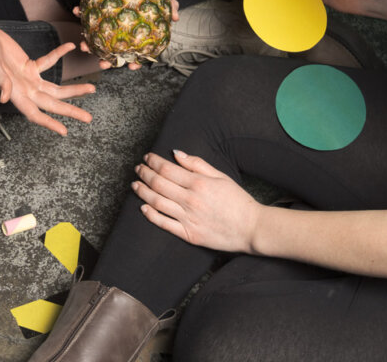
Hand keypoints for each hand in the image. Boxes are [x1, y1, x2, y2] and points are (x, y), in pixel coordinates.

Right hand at [0, 28, 94, 134]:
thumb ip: (0, 81)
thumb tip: (5, 98)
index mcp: (15, 93)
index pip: (34, 114)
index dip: (48, 123)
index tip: (64, 131)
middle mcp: (25, 89)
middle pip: (52, 104)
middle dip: (70, 111)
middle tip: (88, 118)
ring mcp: (29, 79)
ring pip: (55, 88)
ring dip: (73, 90)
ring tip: (91, 89)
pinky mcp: (30, 65)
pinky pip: (49, 61)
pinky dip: (59, 54)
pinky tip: (70, 46)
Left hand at [71, 0, 178, 70]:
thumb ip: (170, 5)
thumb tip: (175, 17)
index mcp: (137, 33)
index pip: (137, 52)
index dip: (135, 62)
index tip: (131, 67)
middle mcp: (122, 31)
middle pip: (114, 50)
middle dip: (107, 59)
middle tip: (102, 63)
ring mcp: (108, 22)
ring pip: (97, 38)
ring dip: (89, 44)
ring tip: (83, 46)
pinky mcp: (98, 10)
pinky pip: (87, 14)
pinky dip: (81, 13)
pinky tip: (77, 11)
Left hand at [132, 150, 261, 253]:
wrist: (251, 228)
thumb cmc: (237, 201)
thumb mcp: (221, 176)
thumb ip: (197, 164)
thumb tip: (176, 153)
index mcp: (198, 183)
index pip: (167, 169)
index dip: (153, 161)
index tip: (147, 157)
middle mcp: (190, 200)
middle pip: (158, 184)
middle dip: (144, 173)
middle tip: (138, 168)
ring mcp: (188, 218)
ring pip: (156, 202)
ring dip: (142, 191)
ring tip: (135, 184)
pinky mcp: (188, 234)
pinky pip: (163, 223)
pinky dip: (150, 214)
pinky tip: (143, 207)